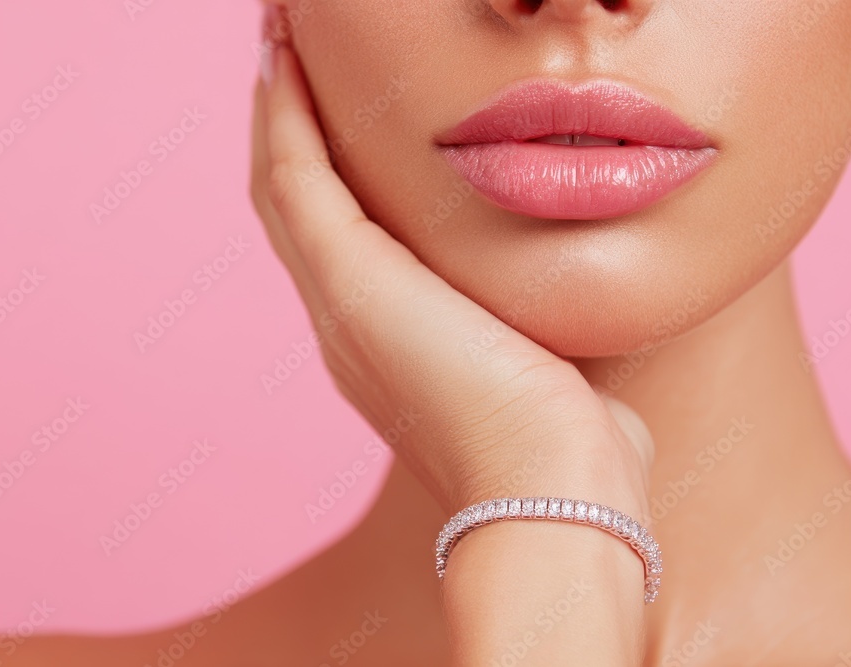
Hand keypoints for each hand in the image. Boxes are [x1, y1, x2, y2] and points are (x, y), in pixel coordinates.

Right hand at [250, 40, 653, 521]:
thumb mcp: (551, 372)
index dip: (330, 172)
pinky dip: (284, 117)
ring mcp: (337, 304)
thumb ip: (540, 338)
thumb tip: (573, 328)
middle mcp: (345, 323)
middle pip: (299, 204)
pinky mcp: (348, 282)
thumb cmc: (569, 447)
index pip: (343, 238)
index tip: (334, 107)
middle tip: (290, 57)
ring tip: (279, 41)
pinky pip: (294, 178)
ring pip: (283, 184)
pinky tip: (285, 62)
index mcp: (387, 343)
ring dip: (278, 109)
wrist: (554, 494)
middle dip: (292, 128)